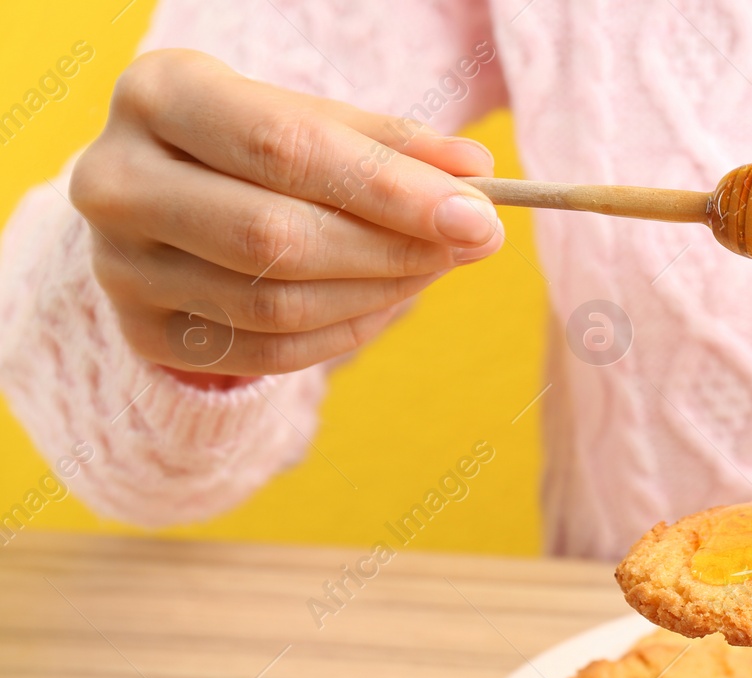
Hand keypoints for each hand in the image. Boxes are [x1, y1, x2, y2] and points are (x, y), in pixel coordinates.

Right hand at [70, 49, 503, 378]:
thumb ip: (390, 146)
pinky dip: (348, 331)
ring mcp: (121, 266)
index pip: (285, 148)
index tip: (476, 213)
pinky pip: (270, 352)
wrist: (160, 198)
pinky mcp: (145, 332)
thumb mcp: (312, 123)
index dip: (390, 187)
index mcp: (159, 95)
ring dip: (380, 291)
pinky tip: (389, 301)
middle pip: (277, 236)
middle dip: (393, 246)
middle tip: (473, 242)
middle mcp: (118, 179)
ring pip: (277, 303)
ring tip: (435, 265)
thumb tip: (475, 174)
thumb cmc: (250, 149)